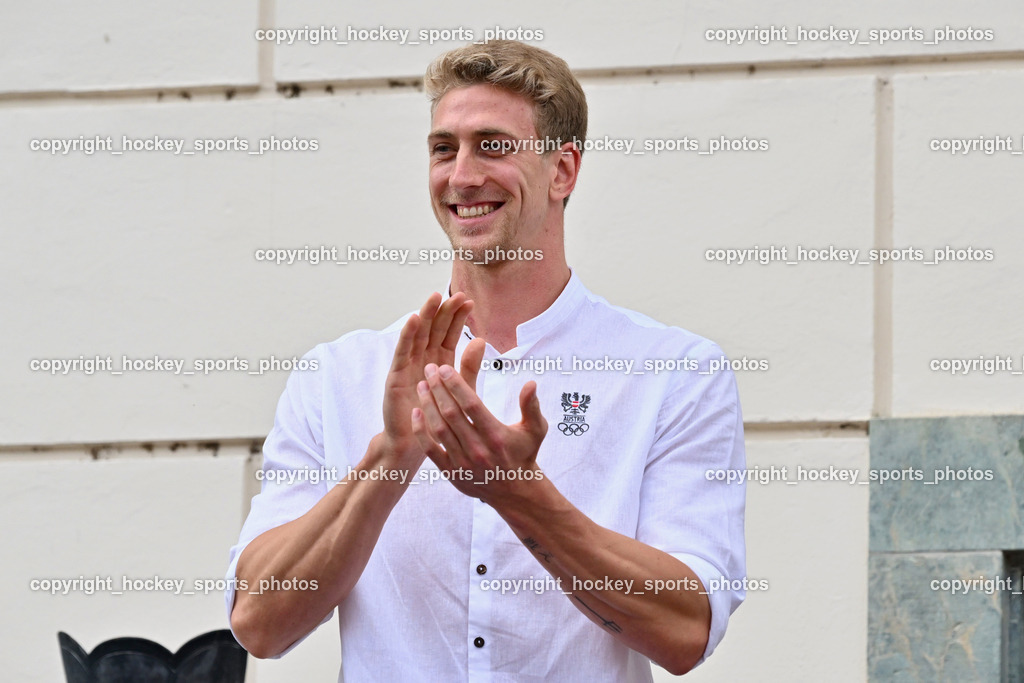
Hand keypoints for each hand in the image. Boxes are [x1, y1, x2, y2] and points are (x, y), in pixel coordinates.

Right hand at [379, 293, 473, 466]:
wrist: (414, 447)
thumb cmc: (437, 421)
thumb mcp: (459, 392)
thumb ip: (469, 368)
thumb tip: (481, 340)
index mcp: (439, 363)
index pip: (449, 334)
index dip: (458, 318)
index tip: (469, 301)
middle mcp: (422, 361)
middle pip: (434, 330)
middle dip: (444, 311)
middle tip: (456, 294)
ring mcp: (407, 367)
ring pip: (418, 336)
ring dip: (426, 315)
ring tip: (435, 297)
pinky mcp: (396, 377)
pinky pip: (402, 352)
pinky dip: (407, 335)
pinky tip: (415, 319)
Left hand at [411, 354, 548, 502]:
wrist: (515, 492)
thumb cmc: (524, 453)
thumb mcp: (535, 430)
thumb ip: (531, 406)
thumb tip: (531, 383)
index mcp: (497, 436)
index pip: (471, 405)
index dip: (456, 384)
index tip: (445, 368)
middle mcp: (479, 450)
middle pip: (452, 414)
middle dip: (438, 389)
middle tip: (429, 369)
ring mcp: (463, 463)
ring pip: (439, 429)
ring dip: (428, 405)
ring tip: (421, 385)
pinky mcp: (451, 473)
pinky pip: (430, 450)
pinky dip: (420, 431)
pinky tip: (415, 412)